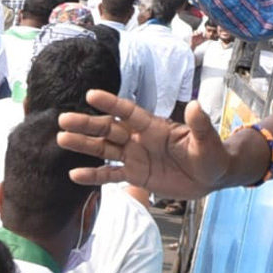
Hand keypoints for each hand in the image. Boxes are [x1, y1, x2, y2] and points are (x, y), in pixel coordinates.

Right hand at [57, 90, 227, 197]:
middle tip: (63, 119)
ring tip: (61, 139)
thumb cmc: (211, 155)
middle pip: (110, 129)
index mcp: (155, 127)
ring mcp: (136, 157)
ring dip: (84, 145)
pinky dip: (93, 176)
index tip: (91, 95)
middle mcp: (141, 139)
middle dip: (88, 124)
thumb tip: (195, 105)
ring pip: (105, 149)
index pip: (129, 112)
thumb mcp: (208, 141)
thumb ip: (200, 125)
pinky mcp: (136, 176)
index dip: (112, 103)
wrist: (211, 178)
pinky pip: (111, 175)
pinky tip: (74, 174)